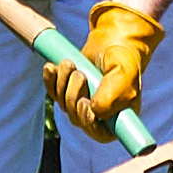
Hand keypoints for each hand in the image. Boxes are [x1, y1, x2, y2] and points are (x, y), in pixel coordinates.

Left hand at [51, 0, 157, 133]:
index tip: (85, 103)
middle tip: (80, 74)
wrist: (111, 37)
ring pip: (63, 104)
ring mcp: (82, 102)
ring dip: (63, 83)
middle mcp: (100, 113)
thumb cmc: (123, 57)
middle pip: (77, 118)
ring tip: (71, 63)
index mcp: (118, 116)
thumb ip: (112, 96)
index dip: (88, 123)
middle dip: (73, 96)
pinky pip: (52, 91)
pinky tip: (51, 67)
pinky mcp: (68, 89)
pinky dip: (50, 79)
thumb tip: (93, 112)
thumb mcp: (123, 74)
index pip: (99, 134)